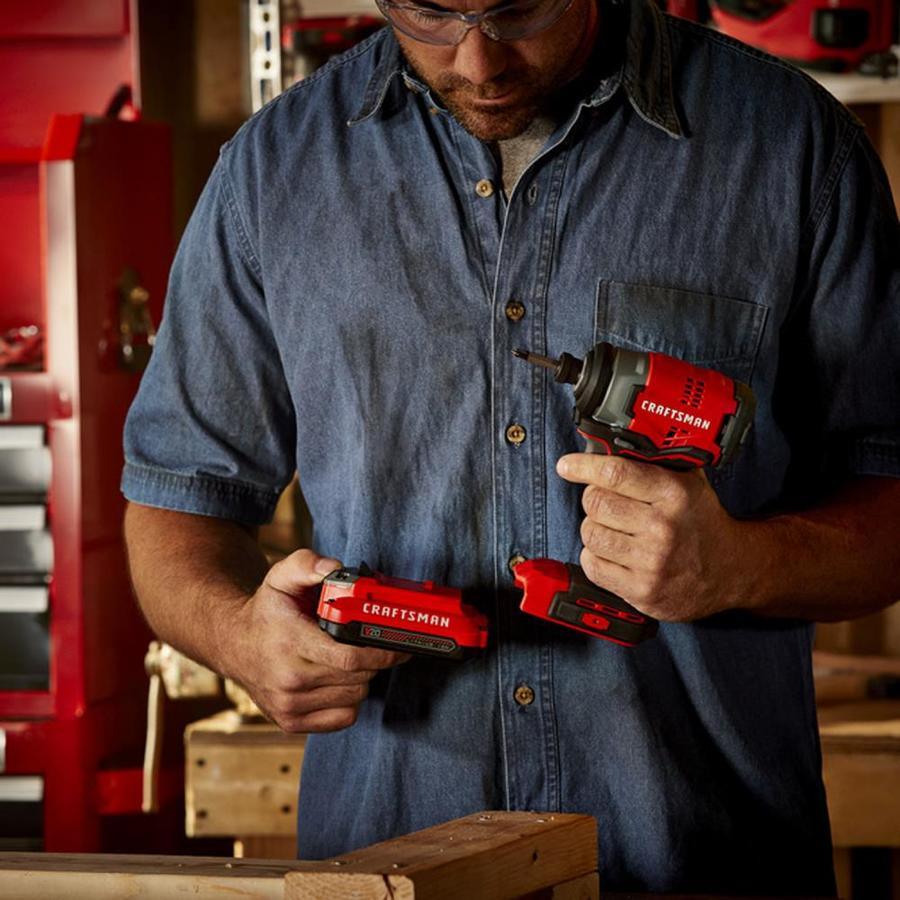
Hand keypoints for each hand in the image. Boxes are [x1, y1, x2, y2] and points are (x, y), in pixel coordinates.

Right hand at [224, 549, 409, 732]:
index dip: (380, 653)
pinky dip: (348, 700)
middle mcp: (288, 680)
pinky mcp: (291, 723)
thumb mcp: (282, 576)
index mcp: (290, 643)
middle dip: (374, 662)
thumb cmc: (267, 610)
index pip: (349, 658)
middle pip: (357, 679)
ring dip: (361, 679)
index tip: (396, 644)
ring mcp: (288, 706)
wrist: (234, 644)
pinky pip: (343, 718)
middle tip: (373, 645)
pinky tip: (337, 680)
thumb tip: (335, 568)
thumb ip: (308, 564)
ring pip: (354, 698)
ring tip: (349, 660)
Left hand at [557, 453, 743, 621]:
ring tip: (615, 529)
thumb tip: (605, 445)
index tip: (568, 465)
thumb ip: (654, 462)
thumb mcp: (689, 483)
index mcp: (675, 494)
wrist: (730, 571)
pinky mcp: (641, 589)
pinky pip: (592, 564)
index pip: (615, 473)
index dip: (583, 466)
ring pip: (590, 533)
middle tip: (606, 502)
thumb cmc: (701, 522)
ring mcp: (651, 561)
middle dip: (594, 499)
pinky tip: (616, 552)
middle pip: (595, 503)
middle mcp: (663, 527)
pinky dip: (596, 556)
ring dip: (595, 528)